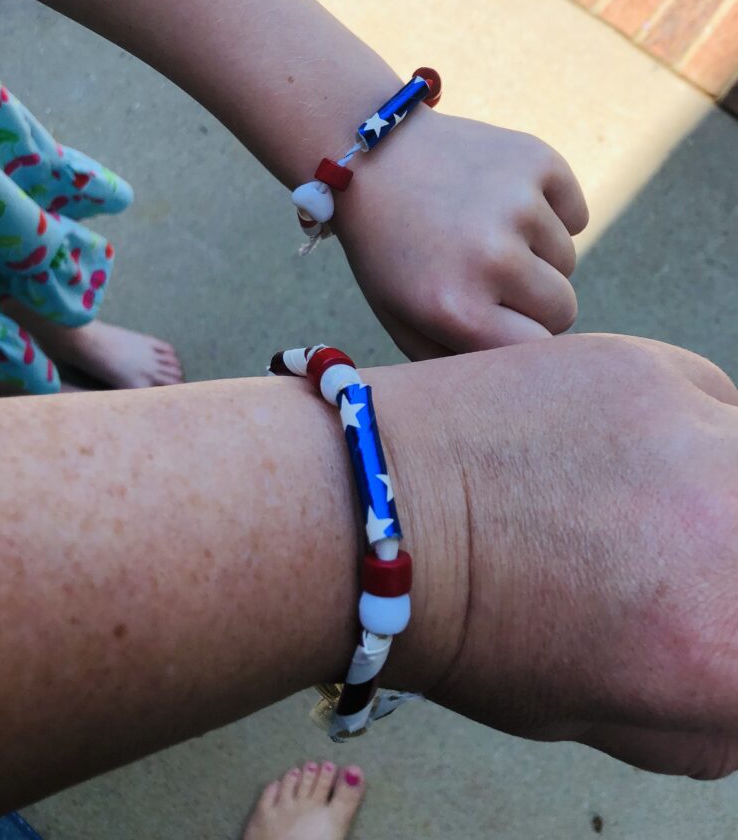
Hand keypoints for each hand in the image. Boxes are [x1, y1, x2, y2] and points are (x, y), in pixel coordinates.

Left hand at [334, 108, 588, 358]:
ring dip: (537, 254)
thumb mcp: (403, 320)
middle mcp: (492, 257)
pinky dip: (551, 212)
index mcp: (456, 308)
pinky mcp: (537, 160)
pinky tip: (502, 202)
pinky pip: (575, 214)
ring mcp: (518, 203)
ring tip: (484, 233)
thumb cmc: (390, 252)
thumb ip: (458, 363)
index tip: (498, 321)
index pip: (539, 350)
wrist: (371, 156)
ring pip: (568, 260)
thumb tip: (519, 385)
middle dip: (533, 301)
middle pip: (562, 308)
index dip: (521, 337)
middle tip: (490, 277)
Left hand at [381, 334, 737, 776]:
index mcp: (725, 657)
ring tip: (658, 500)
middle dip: (726, 564)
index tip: (704, 616)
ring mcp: (697, 440)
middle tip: (677, 559)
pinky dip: (688, 428)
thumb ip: (707, 712)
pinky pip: (712, 400)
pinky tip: (625, 447)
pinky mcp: (651, 370)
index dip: (729, 636)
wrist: (381, 512)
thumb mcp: (601, 713)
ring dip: (721, 486)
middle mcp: (733, 540)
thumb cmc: (470, 628)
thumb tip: (737, 674)